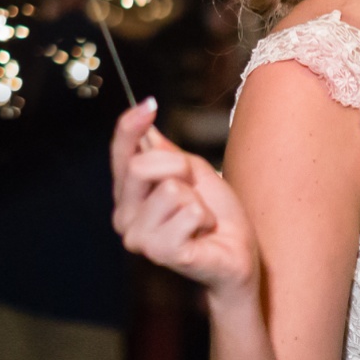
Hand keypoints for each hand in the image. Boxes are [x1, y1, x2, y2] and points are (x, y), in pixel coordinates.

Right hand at [110, 100, 260, 300]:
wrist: (237, 254)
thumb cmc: (215, 215)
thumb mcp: (193, 172)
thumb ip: (166, 154)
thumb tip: (145, 127)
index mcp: (129, 194)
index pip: (121, 152)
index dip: (130, 127)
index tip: (149, 104)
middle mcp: (125, 216)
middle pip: (141, 165)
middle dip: (180, 168)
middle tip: (196, 191)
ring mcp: (139, 237)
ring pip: (171, 189)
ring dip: (198, 200)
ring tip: (200, 219)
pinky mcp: (160, 252)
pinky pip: (189, 211)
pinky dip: (206, 218)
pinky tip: (202, 233)